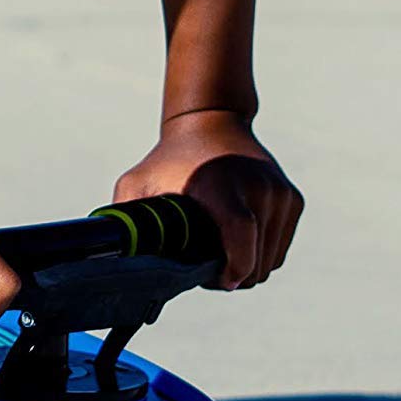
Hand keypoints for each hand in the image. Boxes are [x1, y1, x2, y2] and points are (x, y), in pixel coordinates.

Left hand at [116, 112, 302, 289]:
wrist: (210, 122)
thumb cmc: (170, 160)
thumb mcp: (138, 183)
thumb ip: (124, 217)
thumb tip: (108, 258)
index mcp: (223, 189)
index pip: (241, 245)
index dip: (231, 272)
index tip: (215, 278)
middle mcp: (259, 190)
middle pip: (256, 265)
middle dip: (232, 273)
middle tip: (205, 261)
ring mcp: (280, 194)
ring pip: (270, 262)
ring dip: (247, 265)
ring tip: (219, 249)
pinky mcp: (292, 199)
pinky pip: (280, 248)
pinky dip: (262, 252)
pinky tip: (238, 239)